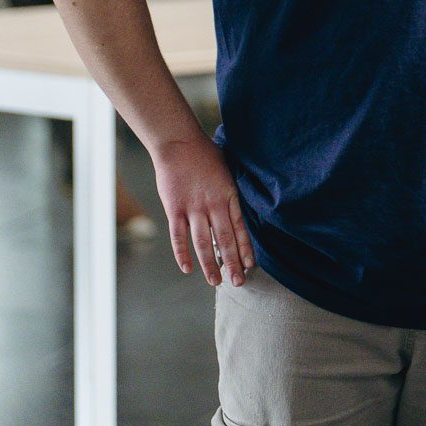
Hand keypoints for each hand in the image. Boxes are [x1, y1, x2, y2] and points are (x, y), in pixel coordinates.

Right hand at [151, 134, 253, 286]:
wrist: (179, 143)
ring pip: (203, 243)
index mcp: (229, 195)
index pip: (240, 227)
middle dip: (232, 263)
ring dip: (210, 264)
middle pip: (225, 239)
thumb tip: (239, 206)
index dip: (246, 247)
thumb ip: (232, 191)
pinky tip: (187, 268)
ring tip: (215, 281)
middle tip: (238, 282)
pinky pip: (178, 236)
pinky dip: (182, 253)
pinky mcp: (174, 209)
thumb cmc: (205, 154)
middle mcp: (213, 205)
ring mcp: (193, 208)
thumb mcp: (228, 170)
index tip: (251, 265)